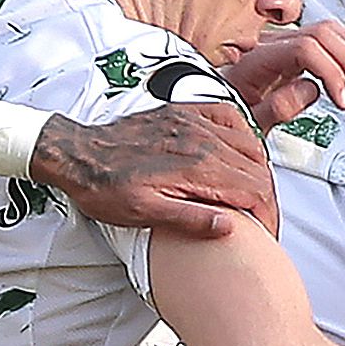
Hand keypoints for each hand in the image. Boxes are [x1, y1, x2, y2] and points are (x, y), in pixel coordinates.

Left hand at [39, 101, 276, 240]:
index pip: (253, 189)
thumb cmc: (105, 187)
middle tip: (263, 219)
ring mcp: (194, 123)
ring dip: (259, 170)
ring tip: (255, 193)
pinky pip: (229, 117)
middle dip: (266, 197)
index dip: (266, 215)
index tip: (265, 232)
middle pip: (257, 168)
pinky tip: (241, 150)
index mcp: (195, 167)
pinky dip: (244, 134)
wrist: (78, 155)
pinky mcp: (185, 113)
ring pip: (249, 143)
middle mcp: (200, 139)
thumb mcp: (144, 214)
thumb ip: (189, 219)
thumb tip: (228, 226)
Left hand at [224, 20, 344, 129]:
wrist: (198, 104)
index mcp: (254, 59)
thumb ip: (276, 108)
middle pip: (323, 34)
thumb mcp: (242, 122)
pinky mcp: (290, 50)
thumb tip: (310, 89)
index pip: (305, 48)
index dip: (331, 72)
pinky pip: (327, 40)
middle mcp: (267, 44)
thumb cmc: (217, 114)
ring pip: (329, 31)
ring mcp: (280, 43)